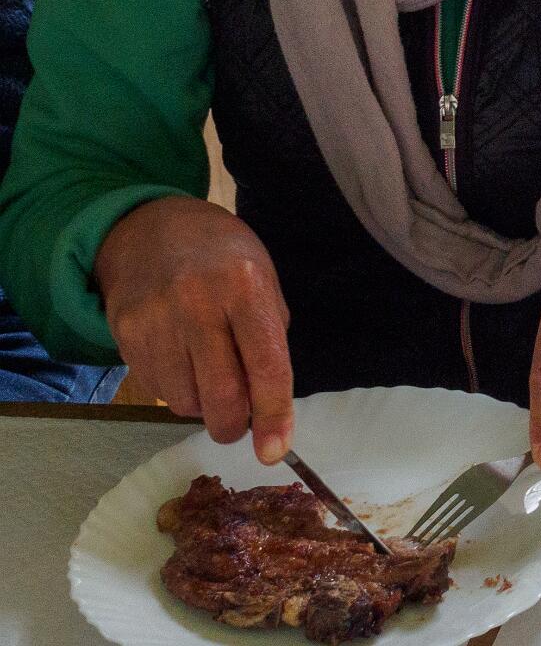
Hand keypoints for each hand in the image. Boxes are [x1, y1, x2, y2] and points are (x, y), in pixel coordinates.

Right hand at [94, 195, 294, 463]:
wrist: (150, 229)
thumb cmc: (222, 257)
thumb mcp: (263, 278)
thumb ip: (269, 338)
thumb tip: (271, 406)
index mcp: (244, 286)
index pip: (265, 364)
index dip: (273, 414)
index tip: (275, 451)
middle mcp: (198, 303)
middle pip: (220, 396)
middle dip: (235, 425)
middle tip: (240, 422)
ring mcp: (156, 321)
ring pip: (185, 402)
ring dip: (204, 407)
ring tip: (211, 376)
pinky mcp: (125, 335)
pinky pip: (156, 390)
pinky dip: (176, 390)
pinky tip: (183, 361)